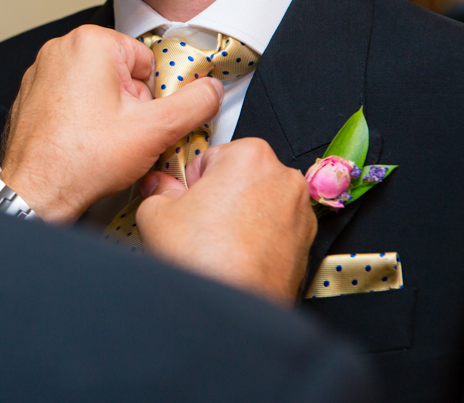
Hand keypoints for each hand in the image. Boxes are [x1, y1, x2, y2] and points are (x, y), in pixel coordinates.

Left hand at [0, 25, 223, 223]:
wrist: (36, 192)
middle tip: (117, 135)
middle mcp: (60, 49)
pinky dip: (80, 120)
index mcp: (90, 43)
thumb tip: (212, 90)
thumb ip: (194, 104)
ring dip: (104, 114)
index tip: (137, 120)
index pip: (146, 62)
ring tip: (97, 141)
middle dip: (127, 106)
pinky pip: (71, 100)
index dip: (149, 98)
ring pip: (96, 88)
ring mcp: (41, 72)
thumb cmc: (81, 161)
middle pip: (121, 73)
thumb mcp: (155, 130)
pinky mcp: (31, 95)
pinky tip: (79, 142)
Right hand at [136, 138, 316, 304]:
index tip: (186, 201)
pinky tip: (236, 257)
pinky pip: (274, 229)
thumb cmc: (205, 258)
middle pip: (237, 178)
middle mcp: (283, 176)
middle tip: (198, 225)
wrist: (234, 308)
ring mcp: (300, 210)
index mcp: (249, 154)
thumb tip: (158, 186)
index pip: (209, 156)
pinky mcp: (307, 242)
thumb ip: (157, 189)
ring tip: (216, 244)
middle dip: (218, 197)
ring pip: (257, 204)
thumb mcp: (156, 213)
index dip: (192, 183)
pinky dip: (257, 239)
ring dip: (238, 217)